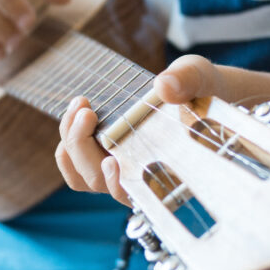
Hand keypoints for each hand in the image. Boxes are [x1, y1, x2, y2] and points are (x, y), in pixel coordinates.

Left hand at [56, 55, 226, 204]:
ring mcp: (119, 170)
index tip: (111, 160)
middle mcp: (139, 177)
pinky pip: (74, 165)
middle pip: (98, 179)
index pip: (135, 193)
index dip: (118, 184)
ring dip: (71, 142)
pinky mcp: (103, 158)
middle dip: (82, 144)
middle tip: (86, 108)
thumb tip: (164, 86)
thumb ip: (187, 81)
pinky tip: (77, 113)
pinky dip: (67, 143)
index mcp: (165, 167)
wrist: (198, 91)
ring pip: (82, 176)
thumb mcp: (199, 77)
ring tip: (80, 105)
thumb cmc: (201, 90)